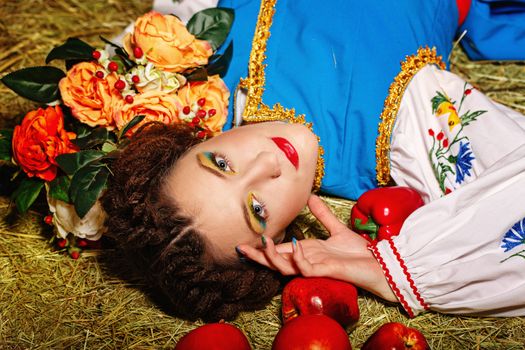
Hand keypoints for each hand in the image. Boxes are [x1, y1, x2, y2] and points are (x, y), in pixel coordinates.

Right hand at [237, 194, 397, 301]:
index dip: (264, 247)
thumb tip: (310, 197)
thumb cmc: (359, 253)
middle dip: (258, 256)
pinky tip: (295, 244)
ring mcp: (315, 268)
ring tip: (264, 242)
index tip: (247, 241)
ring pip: (285, 268)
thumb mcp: (337, 229)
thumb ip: (322, 215)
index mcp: (308, 252)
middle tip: (241, 248)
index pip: (280, 251)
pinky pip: (305, 268)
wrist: (378, 264)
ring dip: (272, 256)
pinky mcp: (325, 272)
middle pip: (276, 262)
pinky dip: (297, 258)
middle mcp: (307, 261)